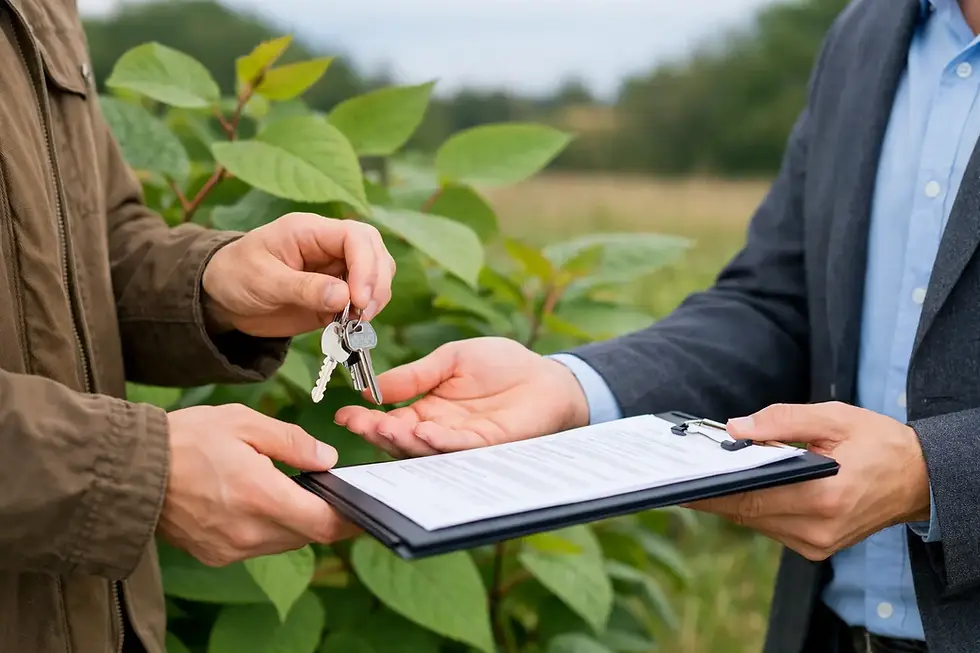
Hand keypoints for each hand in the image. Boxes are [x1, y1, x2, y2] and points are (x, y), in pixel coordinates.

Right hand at [159, 404, 357, 565]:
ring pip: (284, 541)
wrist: (128, 470)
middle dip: (321, 513)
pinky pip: (257, 546)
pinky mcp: (214, 555)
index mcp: (260, 496)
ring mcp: (229, 549)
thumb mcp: (244, 423)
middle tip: (324, 487)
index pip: (323, 522)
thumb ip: (293, 442)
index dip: (350, 518)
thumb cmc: (186, 439)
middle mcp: (248, 531)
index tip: (364, 506)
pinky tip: (254, 501)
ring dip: (294, 520)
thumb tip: (328, 460)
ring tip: (286, 488)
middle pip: (307, 534)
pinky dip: (267, 528)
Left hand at [202, 213, 394, 336]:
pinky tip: (348, 328)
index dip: (366, 266)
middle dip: (376, 283)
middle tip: (362, 314)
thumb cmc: (236, 276)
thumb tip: (344, 297)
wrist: (223, 299)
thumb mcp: (263, 281)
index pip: (356, 236)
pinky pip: (363, 300)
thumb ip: (304, 288)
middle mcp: (329, 246)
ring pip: (376, 275)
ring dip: (375, 299)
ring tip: (355, 323)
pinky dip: (364, 315)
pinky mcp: (336, 294)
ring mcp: (335, 270)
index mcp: (310, 231)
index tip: (359, 299)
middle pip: (375, 252)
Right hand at [335, 337, 589, 457]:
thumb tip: (372, 387)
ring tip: (385, 428)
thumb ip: (415, 375)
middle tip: (359, 424)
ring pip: (425, 450)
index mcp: (427, 411)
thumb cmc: (501, 365)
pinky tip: (423, 430)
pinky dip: (438, 441)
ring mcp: (462, 442)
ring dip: (403, 441)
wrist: (546, 377)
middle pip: (401, 441)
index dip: (365, 420)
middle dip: (377, 434)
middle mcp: (439, 431)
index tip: (343, 415)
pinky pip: (458, 447)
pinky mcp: (487, 447)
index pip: (389, 420)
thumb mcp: (450, 359)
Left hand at [686, 401, 930, 560]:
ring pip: (755, 521)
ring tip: (709, 472)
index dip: (711, 488)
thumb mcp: (835, 418)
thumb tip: (735, 428)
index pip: (750, 497)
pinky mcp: (815, 548)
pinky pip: (771, 525)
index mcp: (824, 496)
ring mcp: (816, 545)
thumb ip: (783, 422)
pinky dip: (755, 505)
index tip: (680, 478)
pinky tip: (743, 485)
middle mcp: (817, 530)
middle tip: (682, 471)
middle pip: (746, 512)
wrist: (919, 480)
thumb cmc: (879, 444)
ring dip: (733, 497)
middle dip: (714, 491)